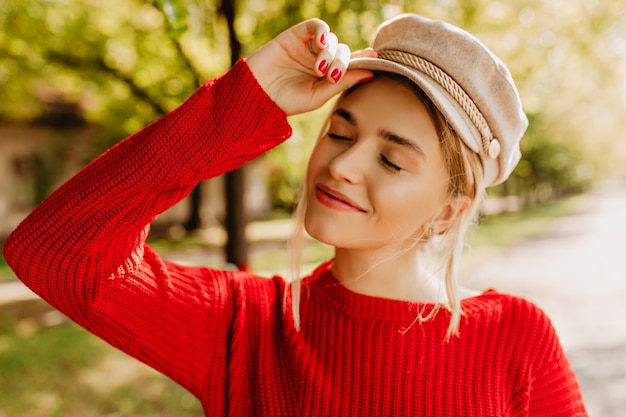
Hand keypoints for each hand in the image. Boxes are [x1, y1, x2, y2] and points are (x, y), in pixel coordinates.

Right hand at [247, 18, 375, 115]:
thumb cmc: (286, 101)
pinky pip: (316, 26)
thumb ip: (343, 82)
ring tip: (319, 69)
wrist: (257, 96)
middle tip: (331, 76)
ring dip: (330, 53)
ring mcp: (307, 47)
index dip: (363, 58)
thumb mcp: (318, 96)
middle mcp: (319, 59)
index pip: (350, 63)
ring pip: (331, 40)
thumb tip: (370, 72)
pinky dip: (321, 31)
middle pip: (343, 50)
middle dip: (342, 62)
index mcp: (326, 76)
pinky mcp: (295, 36)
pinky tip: (319, 43)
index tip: (376, 57)